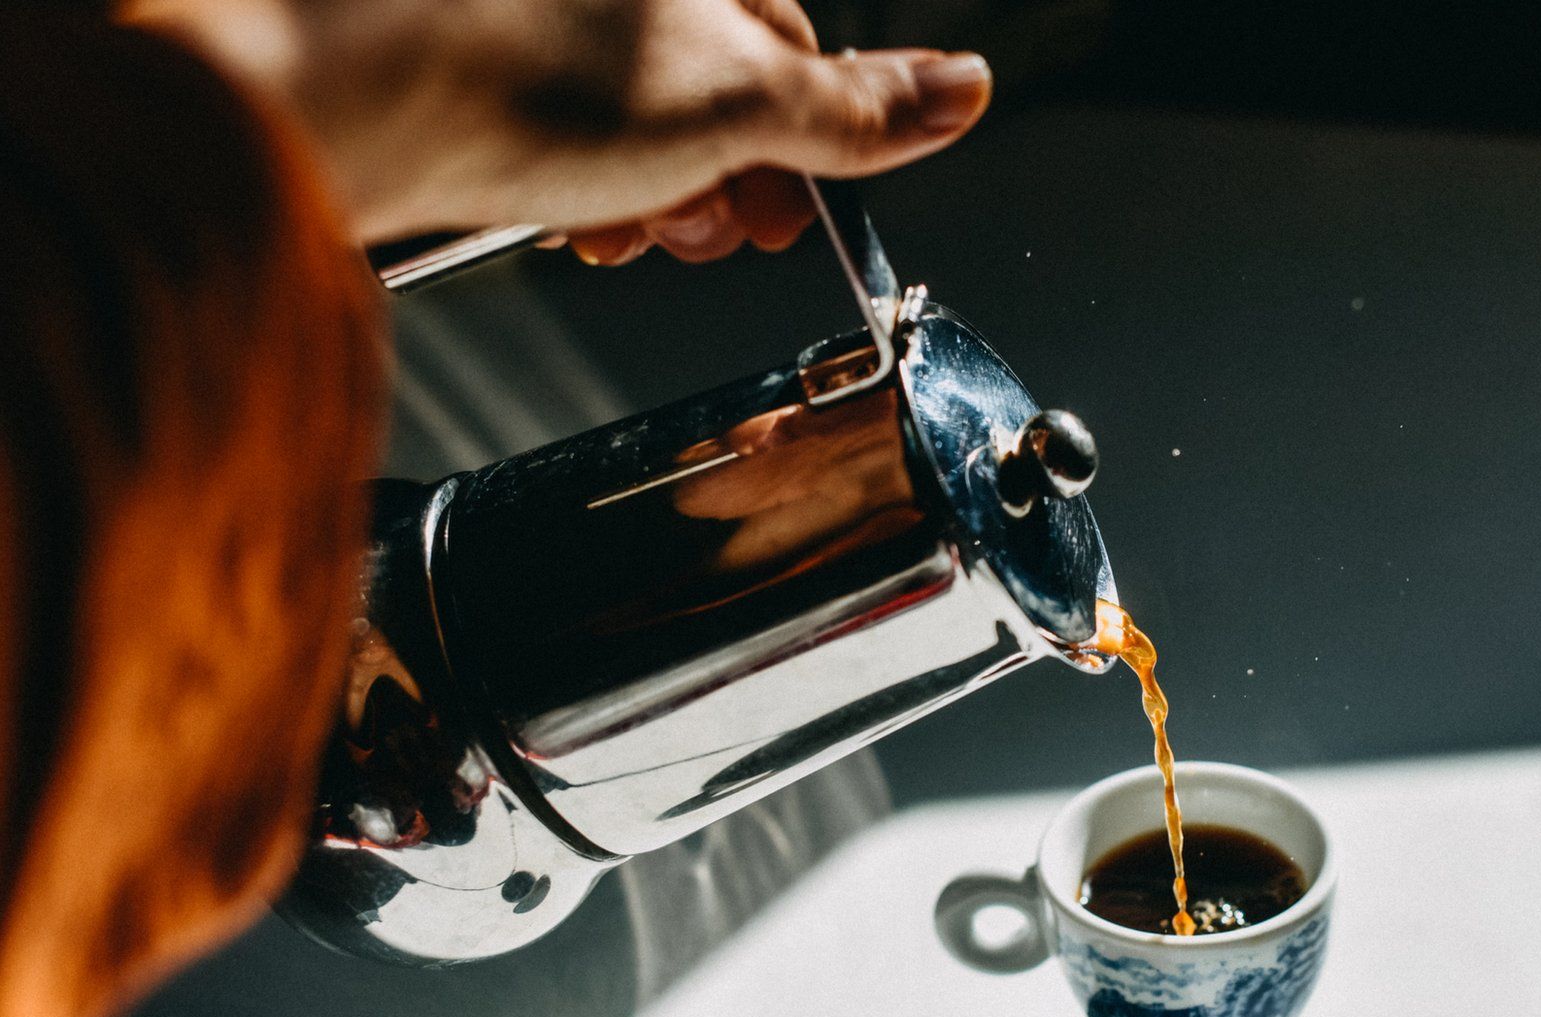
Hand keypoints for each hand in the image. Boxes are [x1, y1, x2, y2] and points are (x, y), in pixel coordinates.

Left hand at [126, 0, 992, 257]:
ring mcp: (538, 21)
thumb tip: (963, 91)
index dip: (800, 145)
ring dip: (649, 195)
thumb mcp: (735, 100)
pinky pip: (554, 130)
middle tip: (705, 231)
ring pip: (631, 116)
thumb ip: (854, 108)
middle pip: (709, 83)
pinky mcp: (472, 68)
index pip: (789, 44)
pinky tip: (566, 222)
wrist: (338, 101)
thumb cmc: (524, 74)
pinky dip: (573, 188)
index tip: (783, 215)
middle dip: (720, 178)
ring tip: (626, 232)